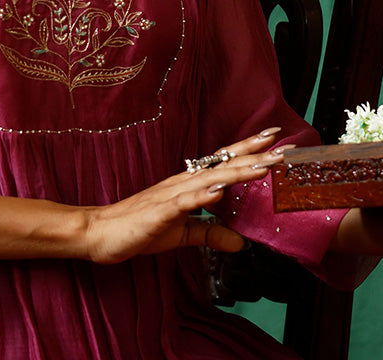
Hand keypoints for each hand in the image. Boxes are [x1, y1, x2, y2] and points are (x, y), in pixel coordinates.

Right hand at [82, 129, 289, 264]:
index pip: (224, 163)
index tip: (275, 140)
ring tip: (262, 165)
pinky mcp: (159, 212)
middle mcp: (183, 182)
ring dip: (237, 171)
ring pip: (210, 178)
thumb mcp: (181, 234)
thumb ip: (210, 233)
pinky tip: (219, 191)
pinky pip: (184, 202)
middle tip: (282, 145)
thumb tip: (241, 243)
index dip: (249, 151)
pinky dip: (203, 195)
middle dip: (254, 154)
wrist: (100, 232)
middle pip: (224, 164)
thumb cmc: (139, 228)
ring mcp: (171, 195)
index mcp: (189, 185)